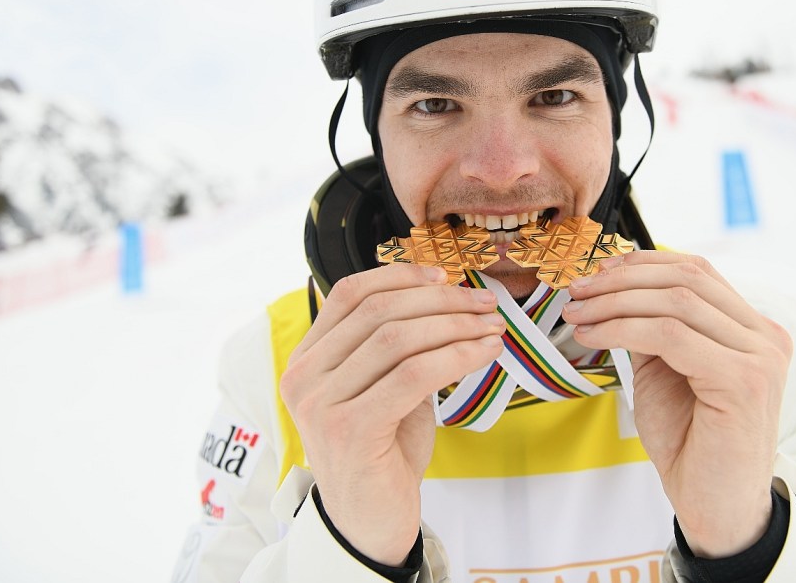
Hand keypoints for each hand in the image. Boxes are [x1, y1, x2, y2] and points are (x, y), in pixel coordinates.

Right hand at [279, 263, 503, 564]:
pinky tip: (483, 355)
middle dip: (441, 301)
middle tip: (485, 304)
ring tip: (492, 328)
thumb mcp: (382, 388)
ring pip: (398, 338)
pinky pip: (413, 374)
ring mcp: (322, 404)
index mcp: (306, 359)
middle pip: (379, 312)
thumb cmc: (382, 451)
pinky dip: (456, 357)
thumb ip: (395, 347)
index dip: (399, 276)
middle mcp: (304, 377)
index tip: (446, 276)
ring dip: (455, 326)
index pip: (349, 294)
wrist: (371, 520)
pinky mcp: (351, 429)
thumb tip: (447, 298)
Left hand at [562, 251, 791, 556]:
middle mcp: (766, 337)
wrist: (715, 507)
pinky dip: (623, 328)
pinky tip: (595, 336)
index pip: (697, 271)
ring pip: (676, 302)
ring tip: (579, 314)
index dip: (642, 264)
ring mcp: (761, 357)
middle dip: (622, 280)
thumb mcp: (665, 371)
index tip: (597, 272)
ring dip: (616, 302)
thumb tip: (613, 289)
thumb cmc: (692, 444)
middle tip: (578, 291)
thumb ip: (653, 328)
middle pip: (686, 278)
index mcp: (753, 330)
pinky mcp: (744, 380)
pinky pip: (671, 335)